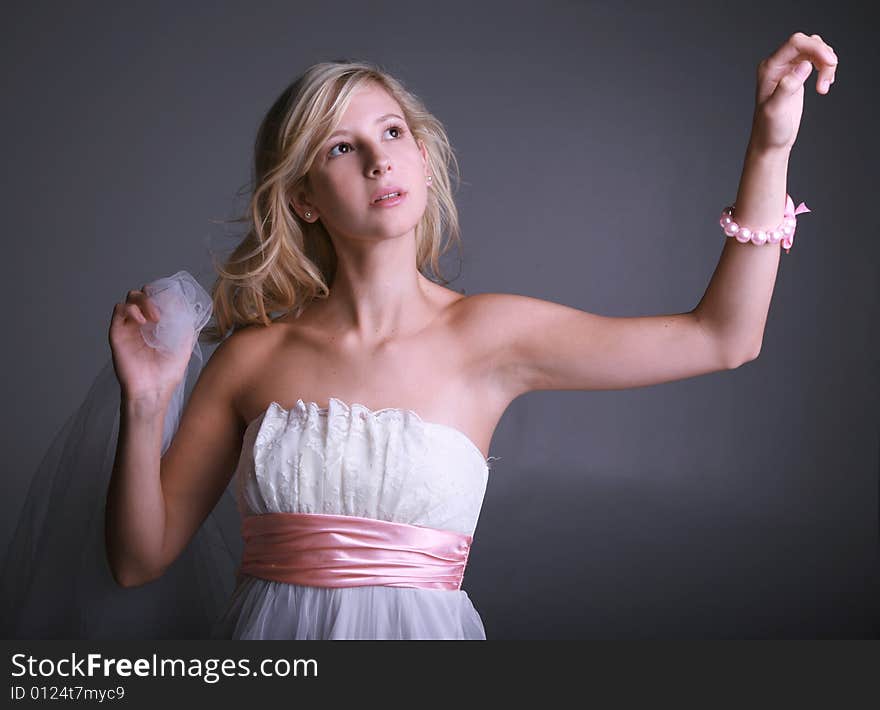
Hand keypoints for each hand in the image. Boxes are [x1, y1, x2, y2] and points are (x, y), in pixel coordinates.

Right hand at [108, 286, 194, 402]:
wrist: (153, 390)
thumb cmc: (167, 373)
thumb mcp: (184, 347)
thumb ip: (187, 328)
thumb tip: (190, 309)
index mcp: (157, 325)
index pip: (157, 298)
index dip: (165, 294)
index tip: (175, 302)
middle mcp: (142, 323)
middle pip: (143, 294)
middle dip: (153, 296)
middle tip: (162, 313)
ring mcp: (129, 327)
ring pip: (130, 298)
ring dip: (144, 301)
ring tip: (155, 317)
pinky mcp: (117, 333)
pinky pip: (118, 310)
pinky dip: (130, 309)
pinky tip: (142, 321)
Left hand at [748, 32, 837, 153]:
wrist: (770, 142)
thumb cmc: (769, 129)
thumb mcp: (776, 109)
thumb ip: (788, 86)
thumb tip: (804, 65)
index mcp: (769, 68)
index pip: (796, 43)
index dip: (816, 48)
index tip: (830, 63)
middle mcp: (777, 65)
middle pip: (807, 43)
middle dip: (823, 56)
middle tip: (827, 80)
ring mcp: (787, 69)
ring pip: (814, 50)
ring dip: (826, 65)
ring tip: (824, 88)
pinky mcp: (797, 76)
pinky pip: (816, 60)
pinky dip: (826, 69)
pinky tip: (824, 86)